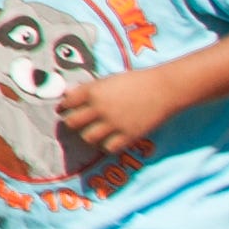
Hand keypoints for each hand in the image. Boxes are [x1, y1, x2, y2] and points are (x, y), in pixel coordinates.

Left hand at [55, 68, 177, 165]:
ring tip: (94, 132)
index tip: (65, 110)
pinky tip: (110, 140)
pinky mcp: (127, 135)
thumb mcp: (109, 80)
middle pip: (72, 123)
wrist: (164, 89)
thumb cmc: (137, 81)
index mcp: (93, 91)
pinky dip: (107, 145)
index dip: (64, 107)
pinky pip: (108, 148)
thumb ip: (89, 89)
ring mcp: (113, 123)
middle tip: (77, 123)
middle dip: (72, 123)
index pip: (67, 103)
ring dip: (88, 135)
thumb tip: (68, 93)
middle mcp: (100, 108)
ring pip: (87, 137)